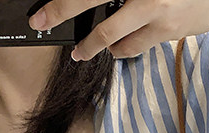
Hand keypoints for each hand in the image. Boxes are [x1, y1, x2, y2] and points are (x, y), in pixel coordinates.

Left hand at [28, 0, 208, 61]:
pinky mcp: (166, 28)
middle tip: (41, 21)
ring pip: (111, 33)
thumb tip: (100, 1)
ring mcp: (155, 5)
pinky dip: (121, 50)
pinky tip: (117, 49)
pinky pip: (132, 46)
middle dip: (61, 10)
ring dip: (91, 45)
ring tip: (80, 51)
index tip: (46, 7)